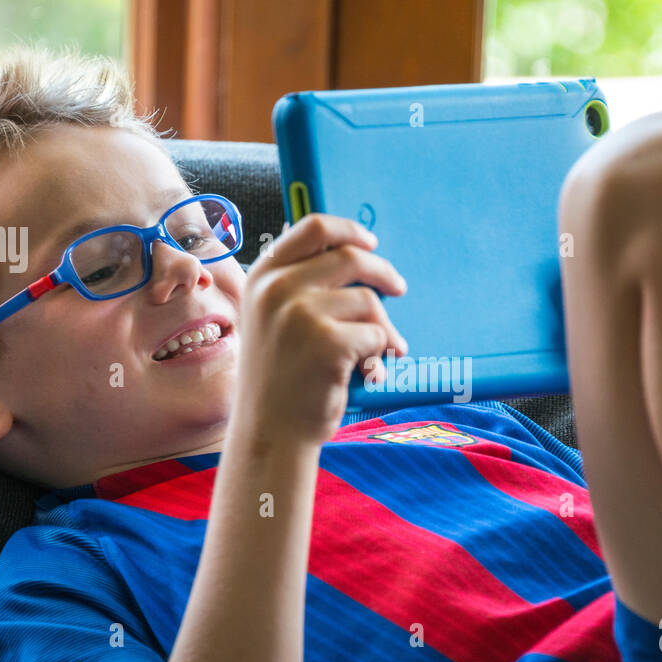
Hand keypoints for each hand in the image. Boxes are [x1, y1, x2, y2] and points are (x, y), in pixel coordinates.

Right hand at [232, 214, 407, 446]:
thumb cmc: (279, 380)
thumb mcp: (271, 321)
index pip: (314, 228)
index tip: (370, 242)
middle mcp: (277, 289)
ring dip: (383, 327)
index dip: (349, 231)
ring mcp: (300, 315)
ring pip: (368, 301)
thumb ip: (299, 287)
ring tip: (379, 352)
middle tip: (398, 288)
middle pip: (351, 257)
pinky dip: (380, 354)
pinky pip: (376, 335)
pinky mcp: (328, 343)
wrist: (270, 433)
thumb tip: (357, 256)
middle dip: (383, 273)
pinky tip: (367, 372)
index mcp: (262, 277)